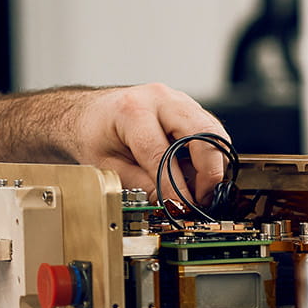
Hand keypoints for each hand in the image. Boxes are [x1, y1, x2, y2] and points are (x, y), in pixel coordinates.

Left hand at [68, 83, 229, 201]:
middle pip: (203, 134)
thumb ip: (138, 184)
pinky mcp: (189, 108)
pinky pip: (212, 132)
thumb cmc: (95, 134)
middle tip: (201, 198)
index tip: (181, 207)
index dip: (175, 186)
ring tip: (199, 189)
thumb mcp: (107, 164)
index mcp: (132, 111)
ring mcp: (178, 100)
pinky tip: (195, 172)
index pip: (162, 153)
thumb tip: (168, 205)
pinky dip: (210, 155)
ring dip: (214, 164)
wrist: (92, 112)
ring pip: (214, 132)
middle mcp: (160, 99)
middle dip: (209, 172)